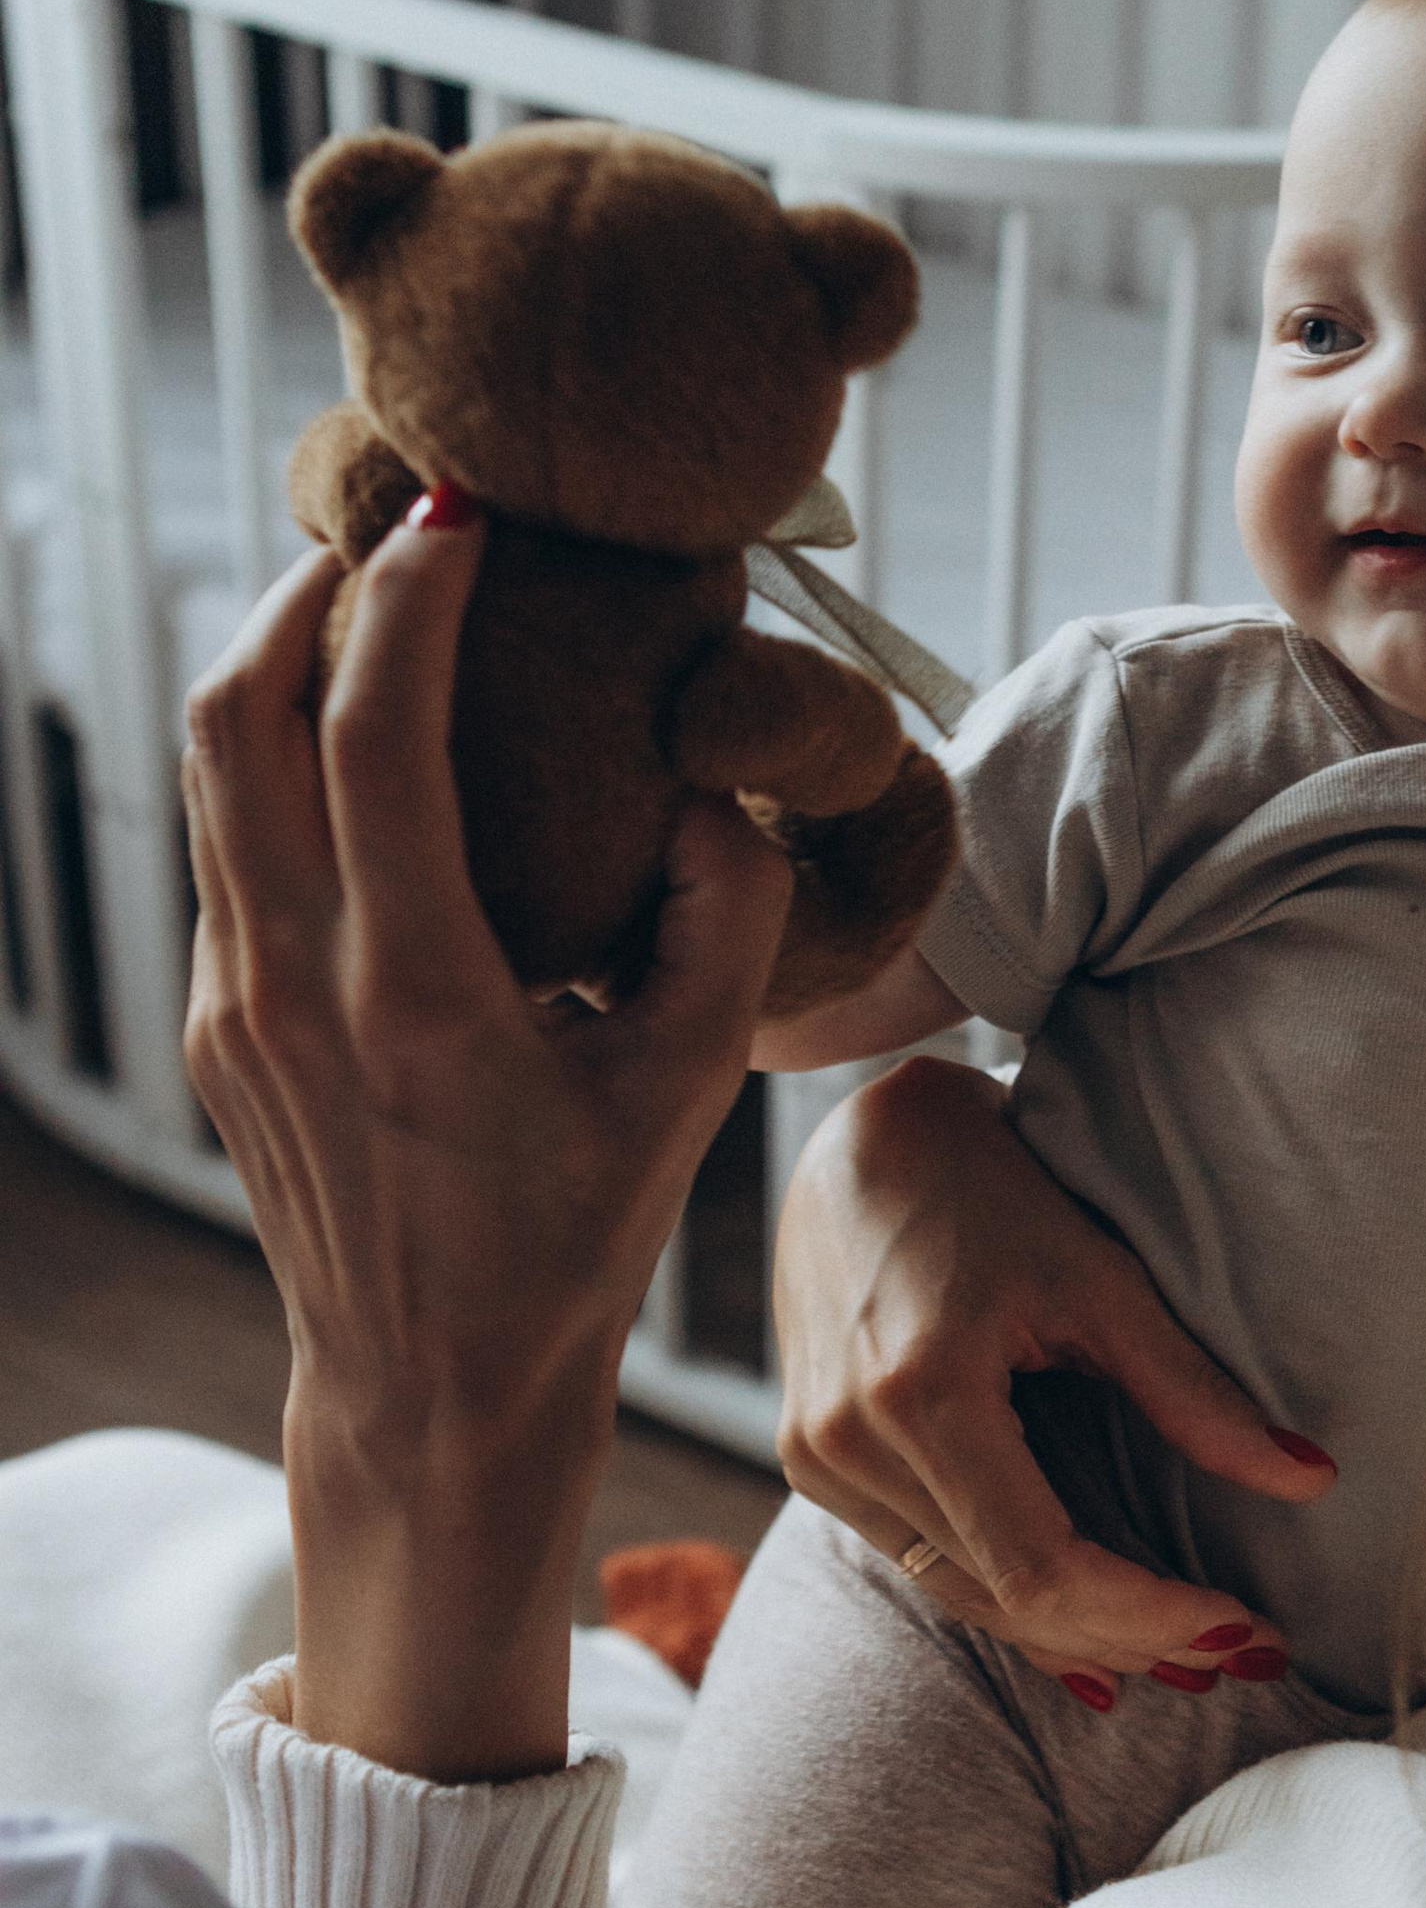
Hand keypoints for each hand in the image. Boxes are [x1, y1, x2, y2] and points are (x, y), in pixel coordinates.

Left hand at [181, 511, 791, 1779]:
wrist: (429, 1391)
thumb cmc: (573, 1239)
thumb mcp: (690, 1086)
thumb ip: (731, 920)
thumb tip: (706, 784)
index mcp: (415, 997)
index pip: (370, 737)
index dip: (408, 599)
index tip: (464, 516)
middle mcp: (294, 986)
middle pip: (238, 714)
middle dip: (307, 587)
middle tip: (400, 523)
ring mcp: (232, 1002)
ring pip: (211, 766)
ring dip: (274, 654)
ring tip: (367, 591)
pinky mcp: (214, 1019)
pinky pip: (226, 838)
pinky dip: (272, 747)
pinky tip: (351, 729)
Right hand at [773, 1057, 1333, 1702]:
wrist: (858, 1141)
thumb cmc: (988, 1188)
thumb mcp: (1098, 1278)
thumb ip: (1194, 1392)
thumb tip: (1309, 1479)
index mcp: (921, 1393)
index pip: (1042, 1567)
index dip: (1148, 1613)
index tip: (1240, 1623)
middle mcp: (851, 1444)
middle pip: (1005, 1598)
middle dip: (1130, 1636)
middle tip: (1237, 1652)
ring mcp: (819, 1460)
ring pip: (965, 1595)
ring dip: (1077, 1633)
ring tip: (1185, 1652)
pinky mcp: (814, 1463)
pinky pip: (925, 1563)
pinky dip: (1013, 1599)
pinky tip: (1089, 1633)